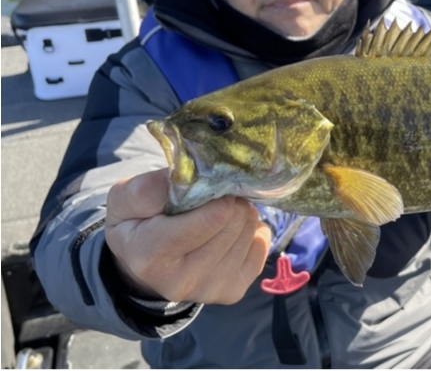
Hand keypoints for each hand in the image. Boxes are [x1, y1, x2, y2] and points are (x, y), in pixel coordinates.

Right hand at [105, 168, 271, 304]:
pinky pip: (262, 246)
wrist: (142, 263)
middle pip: (233, 223)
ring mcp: (209, 290)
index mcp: (150, 256)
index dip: (217, 195)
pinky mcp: (232, 292)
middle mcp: (181, 282)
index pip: (208, 220)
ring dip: (241, 214)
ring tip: (222, 213)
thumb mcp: (126, 198)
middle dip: (229, 201)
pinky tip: (232, 229)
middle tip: (215, 198)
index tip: (210, 186)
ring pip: (249, 233)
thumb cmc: (136, 223)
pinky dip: (253, 231)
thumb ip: (149, 188)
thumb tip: (191, 181)